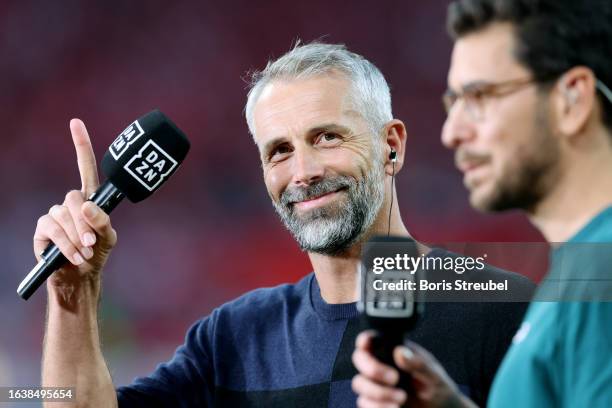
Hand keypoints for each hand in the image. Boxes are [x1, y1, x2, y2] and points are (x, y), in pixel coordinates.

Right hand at [33, 119, 116, 289]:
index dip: (81, 145)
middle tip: (92, 242)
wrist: (81, 276)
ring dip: (76, 237)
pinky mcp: (42, 229)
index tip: (75, 122)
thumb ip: (103, 221)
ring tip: (85, 252)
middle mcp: (70, 203)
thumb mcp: (108, 237)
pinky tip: (74, 256)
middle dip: (84, 221)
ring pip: (63, 216)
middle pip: (74, 198)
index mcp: (89, 199)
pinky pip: (52, 230)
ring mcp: (55, 215)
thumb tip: (87, 206)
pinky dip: (66, 245)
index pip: (85, 167)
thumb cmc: (97, 252)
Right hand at [352, 331, 475, 407]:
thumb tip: (400, 352)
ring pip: (359, 383)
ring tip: (402, 398)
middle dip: (373, 369)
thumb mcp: (434, 374)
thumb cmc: (437, 387)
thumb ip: (418, 363)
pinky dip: (378, 406)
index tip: (367, 343)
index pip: (372, 339)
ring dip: (379, 392)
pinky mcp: (374, 402)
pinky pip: (364, 403)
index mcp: (393, 350)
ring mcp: (375, 383)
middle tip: (394, 378)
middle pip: (359, 358)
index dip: (365, 339)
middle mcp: (380, 364)